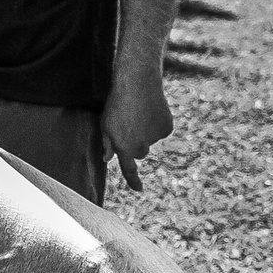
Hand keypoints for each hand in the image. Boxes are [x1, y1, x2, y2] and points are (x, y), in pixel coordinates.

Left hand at [101, 63, 172, 190]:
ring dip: (146, 131)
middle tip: (130, 125)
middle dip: (136, 143)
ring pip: (151, 140)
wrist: (137, 83)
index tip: (138, 189)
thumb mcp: (105, 124)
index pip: (128, 170)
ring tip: (139, 112)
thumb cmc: (117, 104)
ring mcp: (155, 139)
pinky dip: (157, 123)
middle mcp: (141, 147)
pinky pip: (162, 130)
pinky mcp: (167, 128)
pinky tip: (151, 110)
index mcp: (123, 147)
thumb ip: (107, 144)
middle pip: (140, 153)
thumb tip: (107, 159)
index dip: (133, 181)